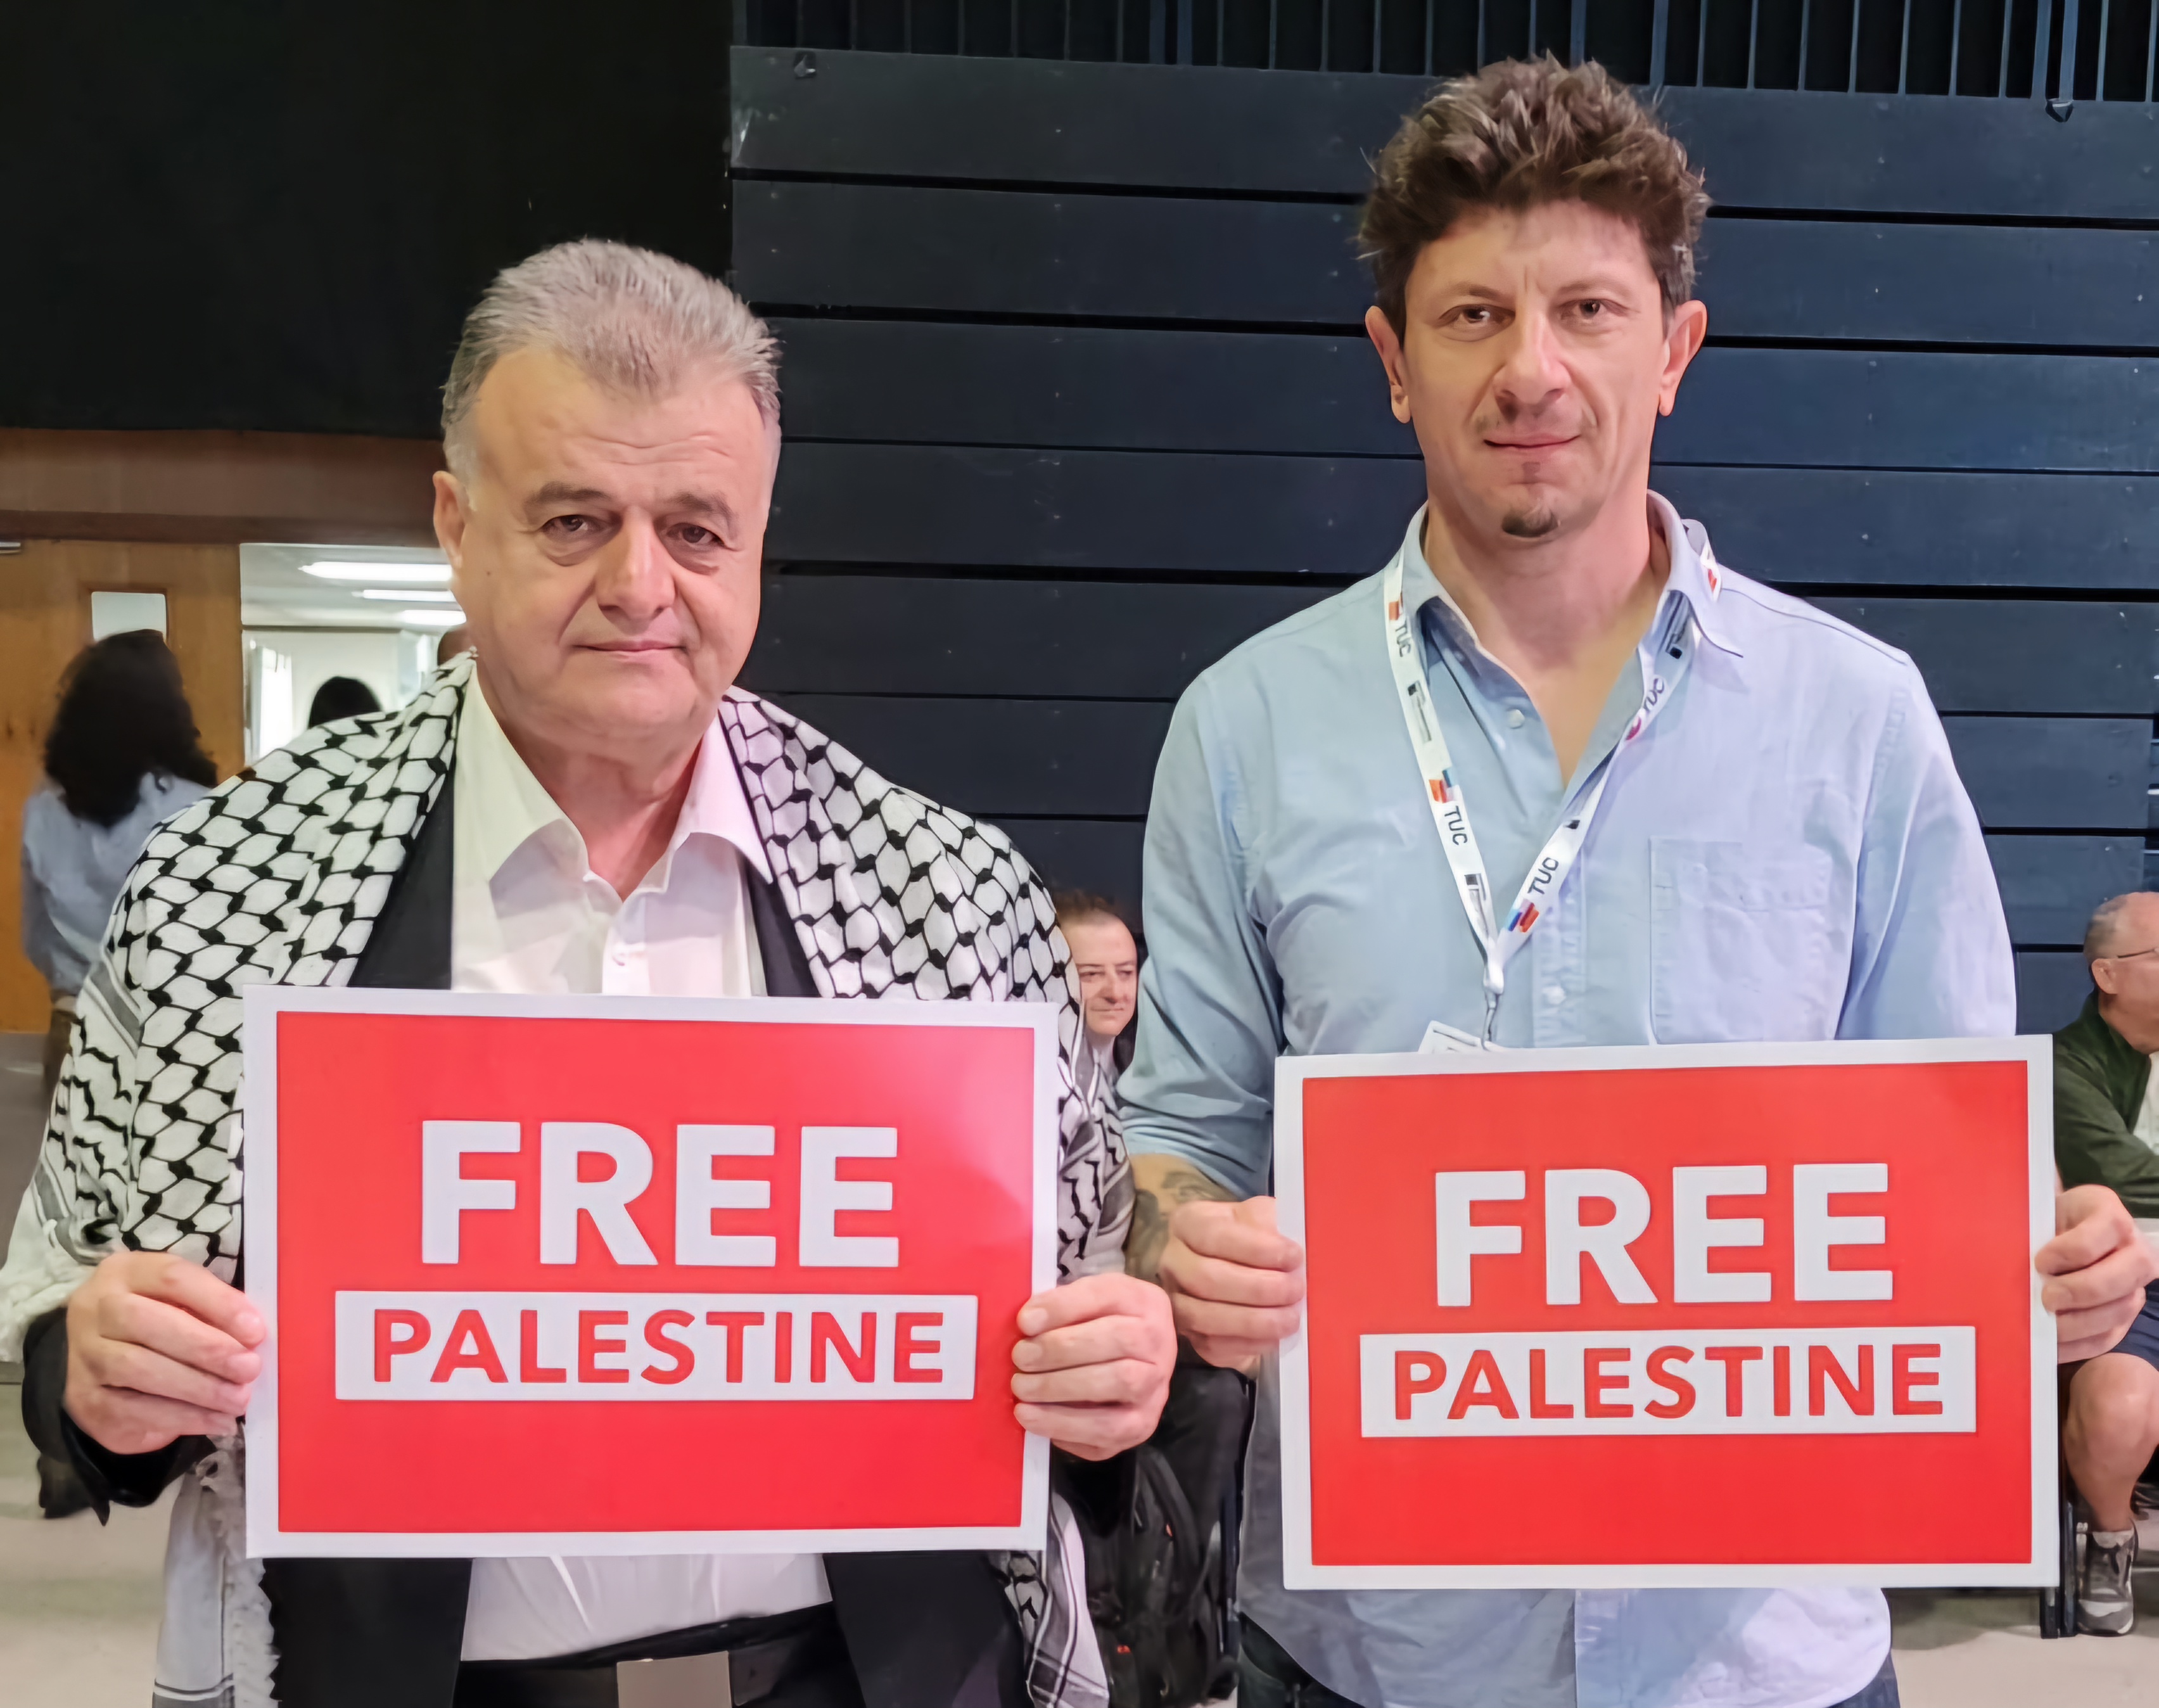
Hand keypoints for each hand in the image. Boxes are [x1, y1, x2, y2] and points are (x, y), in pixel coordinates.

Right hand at [64, 1251, 264, 1455]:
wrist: (101, 1359)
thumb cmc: (160, 1320)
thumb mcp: (183, 1301)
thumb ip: (213, 1310)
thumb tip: (253, 1337)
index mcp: (126, 1272)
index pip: (172, 1278)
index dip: (218, 1303)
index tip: (256, 1330)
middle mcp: (95, 1309)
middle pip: (149, 1323)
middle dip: (207, 1349)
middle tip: (249, 1368)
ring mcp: (84, 1355)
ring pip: (138, 1369)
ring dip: (197, 1388)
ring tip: (238, 1400)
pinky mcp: (85, 1400)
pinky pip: (132, 1410)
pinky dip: (182, 1418)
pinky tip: (216, 1421)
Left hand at [1012, 1272, 1174, 1460]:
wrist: (1138, 1365)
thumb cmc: (1104, 1327)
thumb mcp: (1088, 1301)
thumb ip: (1061, 1305)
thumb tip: (1028, 1324)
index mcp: (1143, 1302)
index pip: (1105, 1296)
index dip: (1063, 1308)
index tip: (1025, 1321)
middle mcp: (1159, 1345)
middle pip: (1117, 1341)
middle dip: (1061, 1350)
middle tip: (1021, 1358)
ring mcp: (1155, 1390)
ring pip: (1118, 1384)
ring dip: (1062, 1389)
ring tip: (1022, 1390)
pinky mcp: (1141, 1427)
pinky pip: (1108, 1433)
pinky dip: (1066, 1427)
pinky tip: (1034, 1418)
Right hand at [1157, 1196, 1304, 1369]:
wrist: (1251, 1273)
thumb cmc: (1258, 1238)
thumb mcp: (1263, 1217)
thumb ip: (1271, 1223)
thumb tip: (1288, 1243)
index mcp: (1188, 1223)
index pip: (1213, 1234)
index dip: (1256, 1248)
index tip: (1294, 1256)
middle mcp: (1173, 1262)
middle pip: (1206, 1278)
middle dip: (1258, 1287)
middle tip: (1296, 1289)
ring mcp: (1177, 1303)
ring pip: (1206, 1316)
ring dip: (1255, 1320)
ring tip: (1290, 1317)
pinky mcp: (1192, 1338)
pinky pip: (1215, 1345)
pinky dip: (1250, 1342)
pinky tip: (1277, 1335)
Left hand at [2041, 1184, 2157, 1361]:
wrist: (2046, 1237)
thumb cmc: (2036, 1223)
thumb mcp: (2033, 1215)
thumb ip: (2030, 1231)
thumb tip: (2019, 1264)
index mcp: (2106, 1212)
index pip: (2104, 1230)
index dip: (2072, 1250)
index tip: (2040, 1262)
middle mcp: (2132, 1247)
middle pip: (2123, 1275)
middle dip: (2082, 1291)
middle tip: (2046, 1298)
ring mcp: (2133, 1283)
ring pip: (2120, 1310)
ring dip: (2079, 1323)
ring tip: (2046, 1324)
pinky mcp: (2123, 1315)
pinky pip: (2109, 1337)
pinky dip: (2079, 1345)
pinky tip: (2052, 1347)